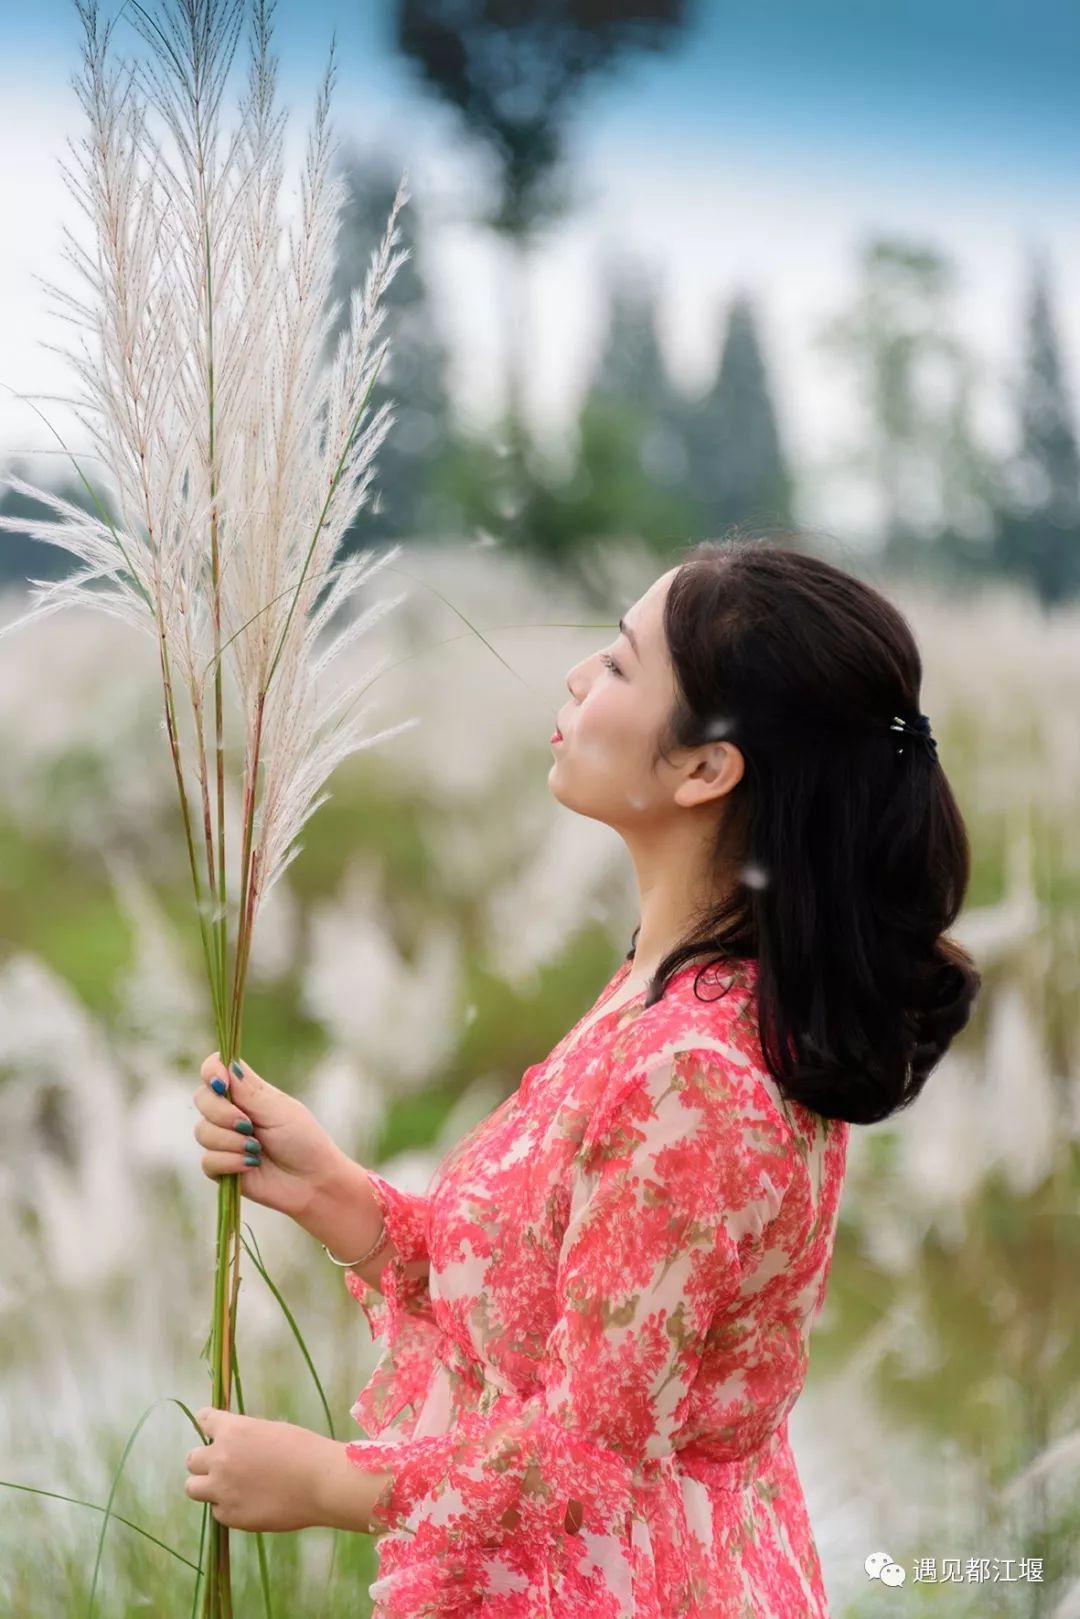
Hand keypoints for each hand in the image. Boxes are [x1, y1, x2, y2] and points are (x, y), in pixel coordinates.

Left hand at [184, 1408, 336, 1531]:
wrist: (320, 1482)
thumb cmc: (303, 1450)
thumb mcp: (270, 1431)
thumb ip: (244, 1438)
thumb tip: (234, 1446)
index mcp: (232, 1431)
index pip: (204, 1420)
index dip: (209, 1424)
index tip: (212, 1429)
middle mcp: (220, 1458)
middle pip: (192, 1460)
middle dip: (204, 1461)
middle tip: (222, 1466)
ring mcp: (222, 1489)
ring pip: (193, 1488)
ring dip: (207, 1486)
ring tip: (227, 1488)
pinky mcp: (229, 1515)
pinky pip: (217, 1511)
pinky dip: (227, 1507)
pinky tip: (248, 1503)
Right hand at [193, 1052, 345, 1220]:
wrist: (312, 1181)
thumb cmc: (303, 1139)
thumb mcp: (278, 1110)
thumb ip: (249, 1090)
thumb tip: (226, 1063)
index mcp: (246, 1092)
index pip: (215, 1070)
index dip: (211, 1071)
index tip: (221, 1083)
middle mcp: (230, 1113)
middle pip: (202, 1099)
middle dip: (222, 1112)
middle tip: (248, 1125)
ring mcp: (224, 1140)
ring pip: (202, 1131)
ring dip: (231, 1141)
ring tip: (256, 1149)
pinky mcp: (221, 1168)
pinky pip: (208, 1160)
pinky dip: (230, 1161)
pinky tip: (251, 1165)